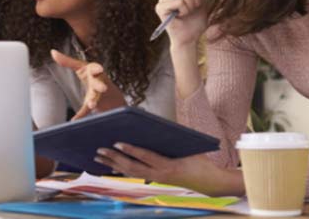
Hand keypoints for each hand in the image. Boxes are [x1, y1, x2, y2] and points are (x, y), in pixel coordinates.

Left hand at [51, 49, 126, 119]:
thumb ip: (67, 61)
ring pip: (97, 98)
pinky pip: (87, 110)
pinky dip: (81, 115)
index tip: (100, 69)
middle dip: (101, 86)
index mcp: (94, 71)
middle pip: (100, 84)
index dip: (97, 69)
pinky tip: (74, 120)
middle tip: (103, 88)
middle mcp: (98, 82)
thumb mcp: (80, 67)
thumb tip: (52, 52)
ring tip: (92, 105)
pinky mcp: (94, 105)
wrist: (110, 94)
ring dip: (94, 101)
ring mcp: (98, 95)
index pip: (96, 69)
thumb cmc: (91, 76)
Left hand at [94, 143, 242, 196]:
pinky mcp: (155, 180)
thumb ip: (171, 139)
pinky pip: (135, 175)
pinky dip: (121, 170)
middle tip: (99, 150)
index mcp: (168, 165)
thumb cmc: (199, 160)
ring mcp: (156, 179)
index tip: (116, 143)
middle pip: (132, 167)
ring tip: (99, 157)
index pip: (145, 157)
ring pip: (131, 172)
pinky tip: (110, 166)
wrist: (209, 181)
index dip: (130, 150)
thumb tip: (154, 126)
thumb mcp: (188, 148)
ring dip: (113, 164)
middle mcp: (159, 175)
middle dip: (114, 158)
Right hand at [155, 0, 210, 46]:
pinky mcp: (160, 7)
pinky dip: (185, 10)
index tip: (198, 5)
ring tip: (185, 14)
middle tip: (191, 12)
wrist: (189, 39)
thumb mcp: (202, 3)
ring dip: (191, 7)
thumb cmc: (196, 23)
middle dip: (197, 1)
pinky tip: (180, 16)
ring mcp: (162, 0)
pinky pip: (180, 2)